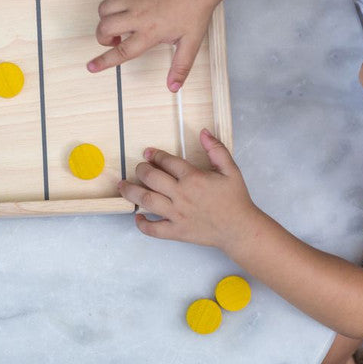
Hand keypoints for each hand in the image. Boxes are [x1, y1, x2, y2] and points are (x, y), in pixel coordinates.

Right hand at [86, 0, 213, 90]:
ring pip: (104, 8)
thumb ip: (180, 67)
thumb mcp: (190, 43)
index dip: (104, 61)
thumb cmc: (194, 10)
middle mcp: (138, 15)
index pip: (122, 51)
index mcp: (150, 32)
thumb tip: (173, 86)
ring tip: (117, 22)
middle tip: (114, 40)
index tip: (92, 67)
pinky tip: (119, 3)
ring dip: (105, 18)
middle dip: (102, 38)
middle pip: (105, 28)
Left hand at [118, 129, 260, 251]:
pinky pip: (154, 229)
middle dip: (141, 170)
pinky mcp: (176, 231)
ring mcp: (177, 214)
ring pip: (146, 200)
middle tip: (139, 168)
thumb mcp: (231, 170)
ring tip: (122, 186)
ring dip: (130, 192)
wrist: (240, 229)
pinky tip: (138, 217)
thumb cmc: (235, 200)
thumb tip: (204, 132)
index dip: (155, 155)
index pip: (167, 161)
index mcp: (194, 178)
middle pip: (151, 178)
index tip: (148, 153)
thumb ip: (216, 149)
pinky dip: (142, 224)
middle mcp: (182, 195)